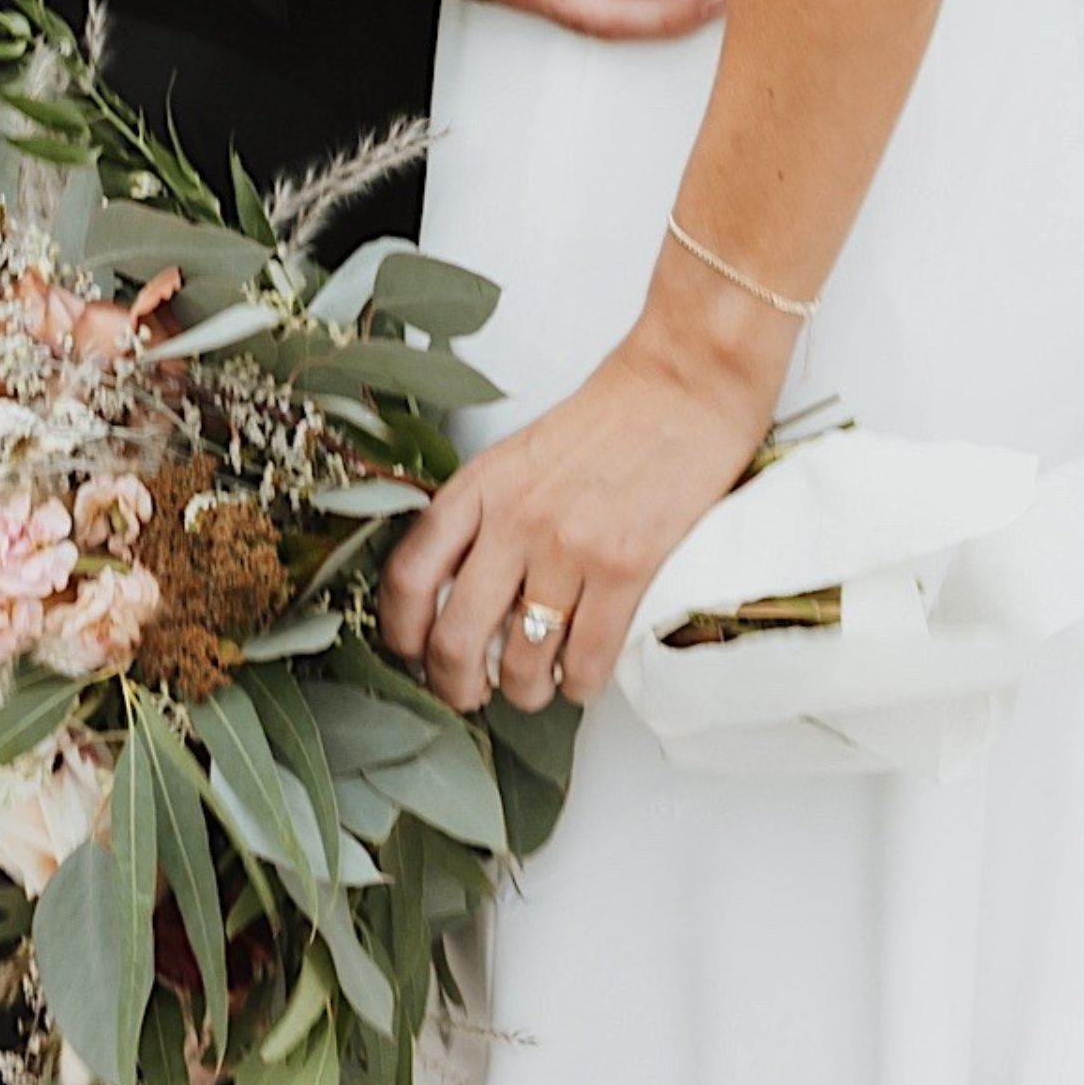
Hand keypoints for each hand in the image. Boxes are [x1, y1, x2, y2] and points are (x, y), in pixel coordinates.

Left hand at [378, 316, 772, 712]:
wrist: (682, 388)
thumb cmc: (607, 423)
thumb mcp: (516, 458)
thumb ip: (483, 516)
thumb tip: (459, 594)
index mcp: (477, 488)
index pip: (409, 575)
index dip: (400, 631)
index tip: (411, 654)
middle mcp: (513, 521)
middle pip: (455, 634)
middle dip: (454, 684)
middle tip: (467, 696)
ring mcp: (568, 547)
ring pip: (522, 659)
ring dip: (523, 693)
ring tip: (532, 689)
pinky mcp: (626, 568)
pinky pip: (587, 659)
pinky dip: (579, 685)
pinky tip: (580, 680)